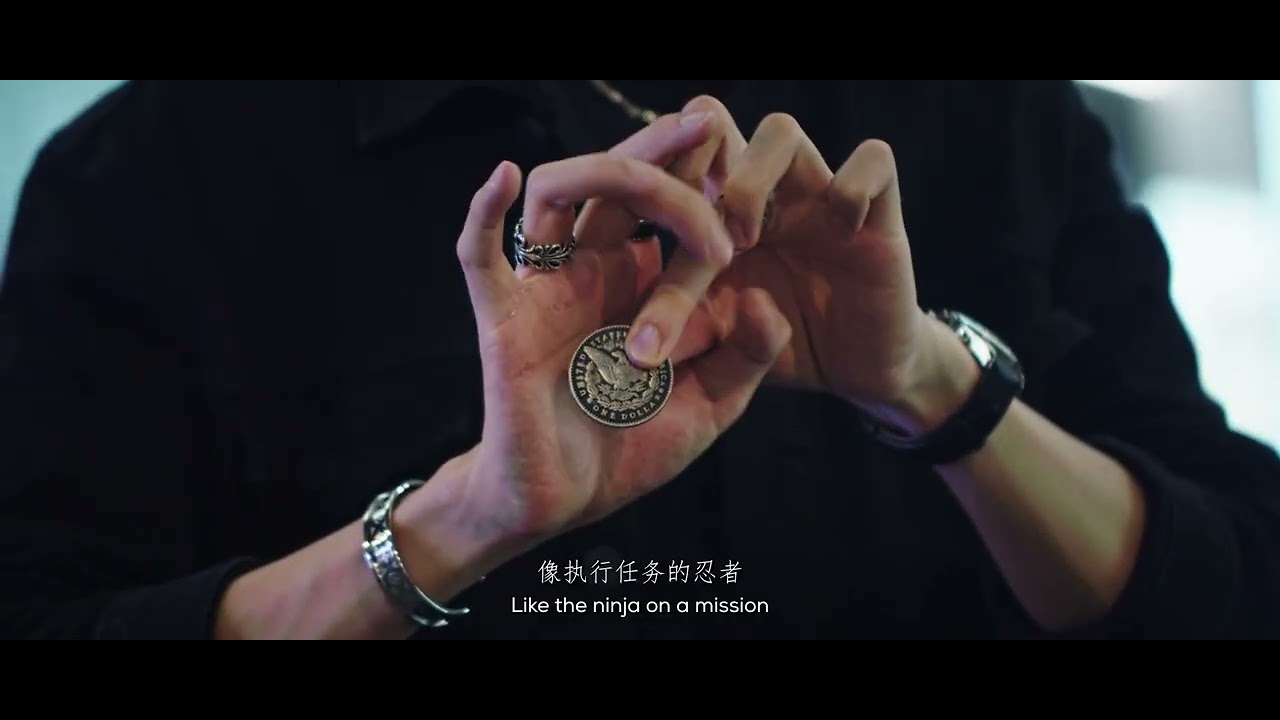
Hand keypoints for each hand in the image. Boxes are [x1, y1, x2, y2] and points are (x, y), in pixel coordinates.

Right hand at [452, 114, 791, 548]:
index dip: (706, 179)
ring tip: (657, 172)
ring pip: (556, 192)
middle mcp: (593, 270)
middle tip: (710, 129)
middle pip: (617, 182)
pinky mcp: (504, 318)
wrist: (566, 502)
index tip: (750, 167)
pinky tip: (502, 176)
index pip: (668, 208)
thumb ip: (746, 355)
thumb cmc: (632, 449)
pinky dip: (484, 213)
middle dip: (663, 150)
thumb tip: (762, 297)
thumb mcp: (712, 405)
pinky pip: (480, 257)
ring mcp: (546, 286)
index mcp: (642, 283)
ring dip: (608, 171)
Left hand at [632, 97, 974, 435]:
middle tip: (697, 236)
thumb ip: (676, 329)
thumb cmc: (778, 350)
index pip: (666, 165)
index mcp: (712, 214)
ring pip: (779, 130)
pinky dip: (854, 188)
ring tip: (750, 239)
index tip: (640, 249)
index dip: (645, 188)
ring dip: (753, 179)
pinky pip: (874, 161)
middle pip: (710, 122)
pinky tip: (841, 233)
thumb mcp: (714, 343)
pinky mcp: (877, 213)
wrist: (852, 374)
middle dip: (691, 167)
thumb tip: (631, 337)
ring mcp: (815, 195)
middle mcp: (761, 192)